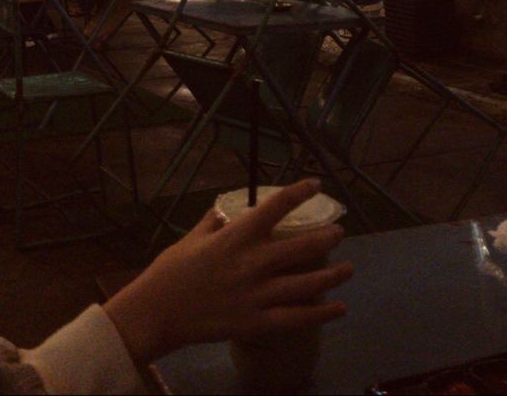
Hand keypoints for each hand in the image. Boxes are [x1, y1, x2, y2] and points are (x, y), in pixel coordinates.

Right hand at [105, 179, 352, 364]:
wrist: (157, 313)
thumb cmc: (171, 271)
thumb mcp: (192, 238)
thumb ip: (212, 223)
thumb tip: (222, 210)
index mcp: (236, 236)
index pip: (276, 206)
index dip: (300, 192)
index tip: (316, 184)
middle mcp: (252, 263)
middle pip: (302, 246)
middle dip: (327, 238)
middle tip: (340, 232)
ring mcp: (256, 295)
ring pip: (307, 283)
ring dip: (333, 274)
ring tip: (349, 268)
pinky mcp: (256, 323)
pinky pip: (297, 317)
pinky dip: (322, 312)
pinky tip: (340, 308)